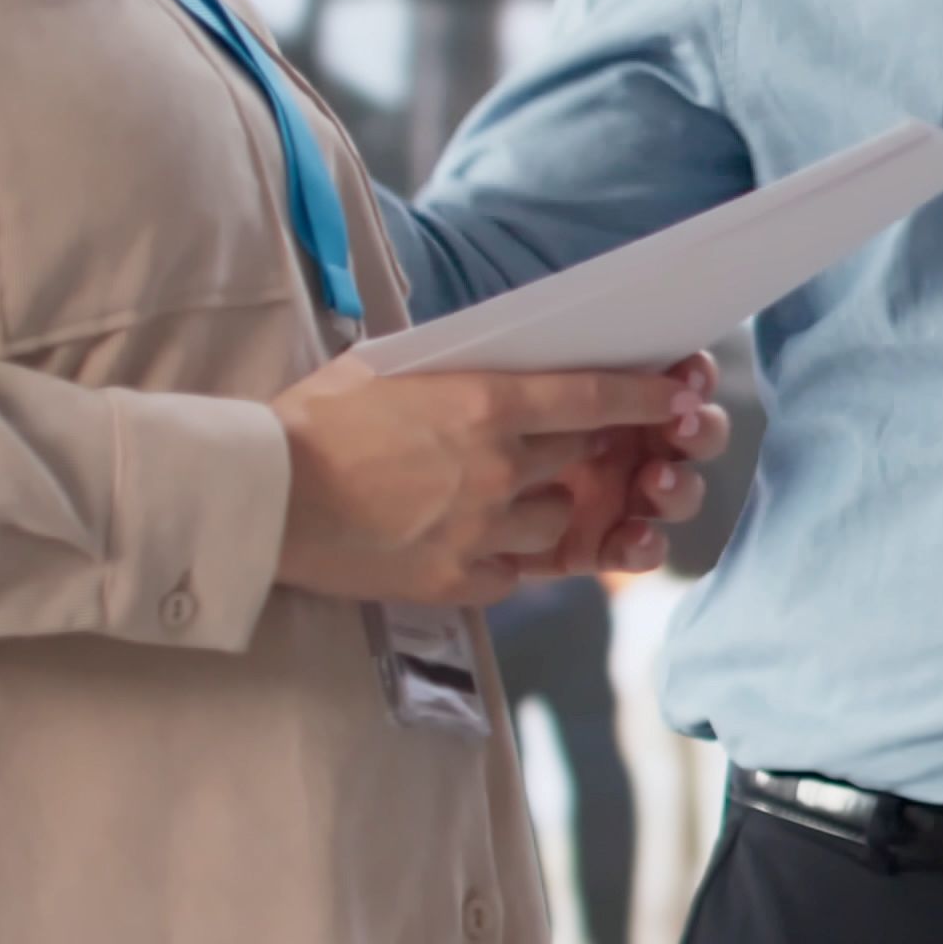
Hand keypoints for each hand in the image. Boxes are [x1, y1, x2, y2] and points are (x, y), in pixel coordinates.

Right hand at [276, 360, 706, 606]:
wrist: (263, 498)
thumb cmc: (314, 422)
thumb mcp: (389, 368)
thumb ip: (457, 369)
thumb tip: (502, 363)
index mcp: (484, 404)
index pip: (595, 399)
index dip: (647, 397)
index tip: (679, 394)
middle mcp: (497, 467)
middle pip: (581, 457)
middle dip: (583, 449)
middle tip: (559, 442)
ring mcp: (483, 529)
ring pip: (558, 520)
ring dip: (543, 506)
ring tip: (493, 495)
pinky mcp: (461, 580)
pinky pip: (516, 571)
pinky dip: (505, 555)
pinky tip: (467, 538)